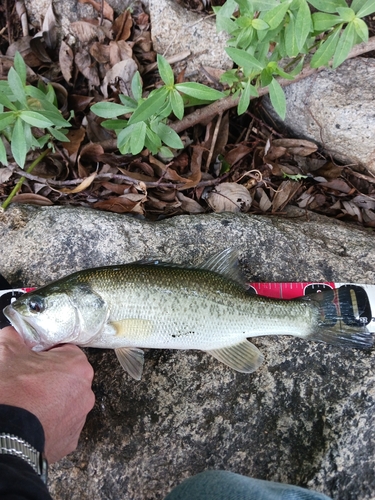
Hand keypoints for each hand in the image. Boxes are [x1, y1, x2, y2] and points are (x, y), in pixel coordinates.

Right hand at [0, 326, 94, 462]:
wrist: (4, 437)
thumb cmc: (11, 392)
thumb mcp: (7, 351)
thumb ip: (15, 336)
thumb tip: (15, 333)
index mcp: (77, 365)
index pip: (65, 351)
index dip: (45, 354)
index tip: (32, 360)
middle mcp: (86, 391)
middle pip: (68, 378)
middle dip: (50, 379)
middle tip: (28, 383)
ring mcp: (80, 418)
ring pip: (66, 402)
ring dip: (51, 402)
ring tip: (28, 404)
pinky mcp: (70, 441)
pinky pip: (60, 426)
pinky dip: (48, 424)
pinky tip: (32, 422)